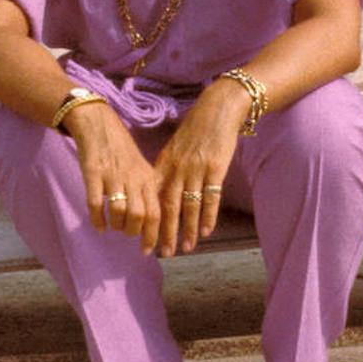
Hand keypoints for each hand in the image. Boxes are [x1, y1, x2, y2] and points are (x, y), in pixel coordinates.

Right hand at [61, 101, 162, 251]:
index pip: (156, 212)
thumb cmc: (121, 151)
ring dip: (117, 225)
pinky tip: (99, 226)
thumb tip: (151, 221)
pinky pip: (96, 204)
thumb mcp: (141, 168)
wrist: (99, 125)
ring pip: (120, 211)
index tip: (148, 250)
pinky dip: (98, 220)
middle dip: (134, 233)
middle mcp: (133, 178)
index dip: (153, 234)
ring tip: (114, 226)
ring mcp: (113, 176)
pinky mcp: (93, 174)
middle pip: (140, 215)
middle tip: (128, 236)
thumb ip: (146, 191)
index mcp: (147, 178)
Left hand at [151, 79, 249, 256]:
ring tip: (185, 249)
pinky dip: (208, 215)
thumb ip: (167, 169)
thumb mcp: (175, 147)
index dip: (149, 221)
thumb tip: (158, 191)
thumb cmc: (197, 128)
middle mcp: (177, 169)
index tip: (144, 240)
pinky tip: (205, 231)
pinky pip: (211, 196)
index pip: (153, 199)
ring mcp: (196, 169)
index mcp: (165, 164)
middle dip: (164, 233)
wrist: (218, 108)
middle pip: (169, 207)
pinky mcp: (216, 168)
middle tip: (162, 253)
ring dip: (187, 230)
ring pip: (189, 206)